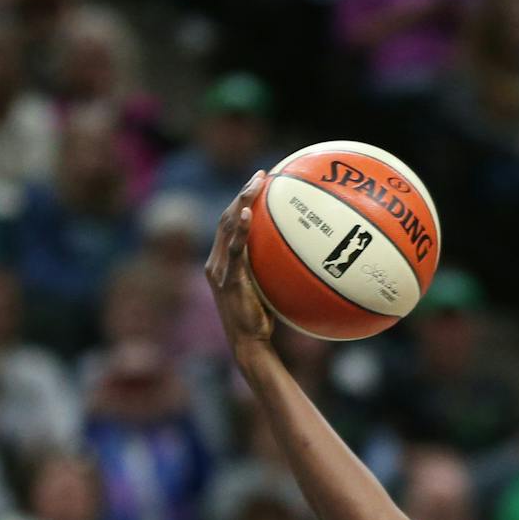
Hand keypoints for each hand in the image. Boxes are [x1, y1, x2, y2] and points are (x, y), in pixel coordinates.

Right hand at [205, 174, 275, 361]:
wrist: (249, 344)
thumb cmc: (262, 320)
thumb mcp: (267, 287)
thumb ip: (272, 267)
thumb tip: (302, 251)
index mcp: (222, 261)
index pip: (229, 222)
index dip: (242, 199)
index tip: (260, 181)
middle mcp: (216, 262)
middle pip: (226, 218)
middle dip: (243, 193)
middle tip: (261, 175)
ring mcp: (219, 270)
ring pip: (227, 227)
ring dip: (241, 202)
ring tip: (256, 184)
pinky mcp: (227, 280)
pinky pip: (233, 250)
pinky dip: (240, 230)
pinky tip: (249, 214)